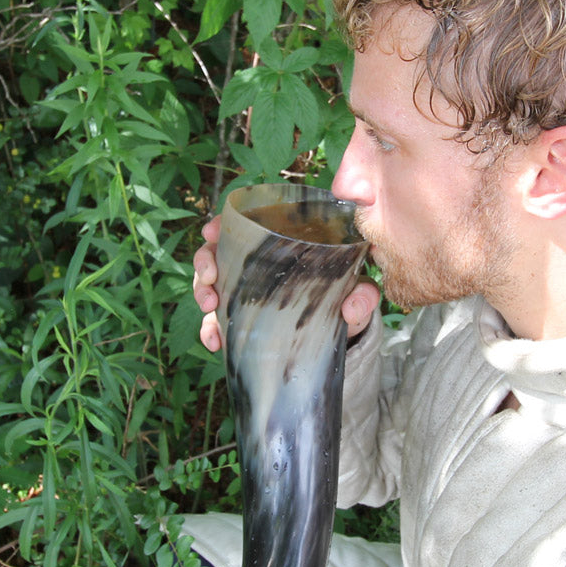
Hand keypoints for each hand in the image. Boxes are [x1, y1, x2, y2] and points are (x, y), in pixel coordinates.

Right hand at [191, 216, 380, 350]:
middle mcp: (256, 264)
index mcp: (280, 244)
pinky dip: (210, 330)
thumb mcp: (357, 292)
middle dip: (205, 261)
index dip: (221, 224)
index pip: (243, 224)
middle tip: (212, 278)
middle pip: (217, 251)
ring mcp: (245, 292)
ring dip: (202, 292)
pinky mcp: (241, 320)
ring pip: (211, 284)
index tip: (211, 230)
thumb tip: (350, 307)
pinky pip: (217, 322)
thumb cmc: (345, 298)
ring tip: (211, 307)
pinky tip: (215, 342)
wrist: (340, 333)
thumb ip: (363, 295)